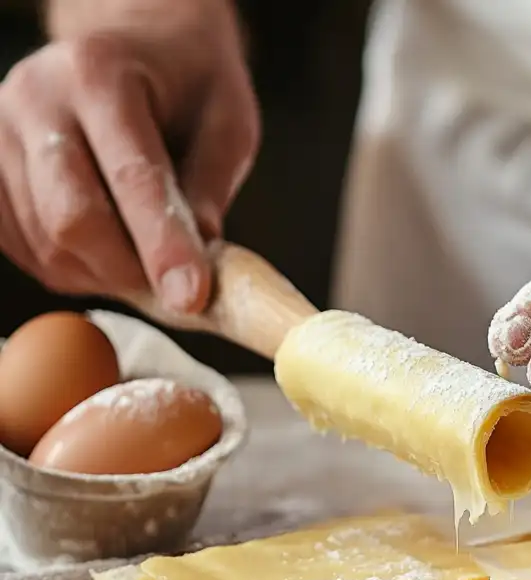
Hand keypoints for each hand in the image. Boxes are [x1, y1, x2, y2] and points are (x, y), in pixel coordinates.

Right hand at [0, 9, 258, 311]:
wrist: (135, 52)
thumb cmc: (188, 87)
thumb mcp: (228, 123)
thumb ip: (211, 188)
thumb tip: (194, 266)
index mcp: (99, 74)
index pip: (130, 177)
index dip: (162, 246)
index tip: (191, 297)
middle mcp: (36, 98)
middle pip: (71, 217)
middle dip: (131, 271)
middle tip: (179, 293)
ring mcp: (0, 134)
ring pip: (46, 243)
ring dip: (107, 276)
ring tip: (151, 264)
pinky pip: (25, 248)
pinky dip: (75, 270)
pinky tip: (111, 256)